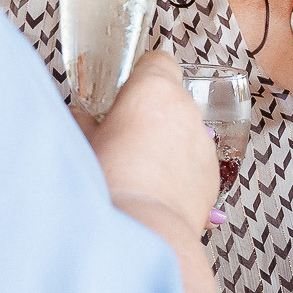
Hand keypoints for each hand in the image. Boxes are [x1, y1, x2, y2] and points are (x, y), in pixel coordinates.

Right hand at [84, 52, 218, 232]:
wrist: (141, 232)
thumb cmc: (109, 185)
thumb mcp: (83, 145)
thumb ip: (83, 122)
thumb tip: (78, 117)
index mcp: (153, 91)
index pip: (158, 60)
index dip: (144, 74)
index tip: (130, 91)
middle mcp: (185, 111)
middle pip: (172, 99)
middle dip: (153, 113)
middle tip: (127, 136)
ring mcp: (204, 143)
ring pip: (186, 131)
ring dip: (168, 142)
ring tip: (140, 171)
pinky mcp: (214, 175)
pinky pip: (195, 163)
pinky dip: (180, 171)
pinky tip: (156, 190)